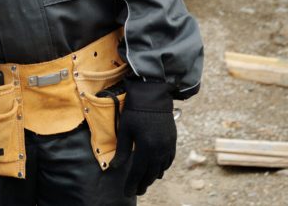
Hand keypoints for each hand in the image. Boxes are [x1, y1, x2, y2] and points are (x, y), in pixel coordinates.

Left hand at [114, 79, 176, 196]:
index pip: (138, 172)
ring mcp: (168, 146)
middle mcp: (159, 150)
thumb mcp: (125, 129)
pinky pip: (169, 160)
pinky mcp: (172, 140)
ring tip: (144, 181)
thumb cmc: (135, 110)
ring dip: (152, 176)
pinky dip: (162, 168)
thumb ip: (121, 150)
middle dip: (142, 183)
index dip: (132, 183)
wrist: (153, 95)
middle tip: (136, 190)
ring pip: (160, 169)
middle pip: (150, 173)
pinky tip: (157, 169)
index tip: (127, 192)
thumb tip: (115, 167)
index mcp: (145, 147)